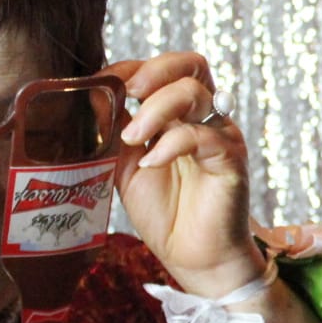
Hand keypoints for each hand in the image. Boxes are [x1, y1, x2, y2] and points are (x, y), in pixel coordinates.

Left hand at [106, 52, 262, 296]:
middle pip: (191, 65)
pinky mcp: (231, 160)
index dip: (135, 67)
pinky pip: (203, 136)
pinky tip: (152, 162)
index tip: (105, 82)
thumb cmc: (164, 213)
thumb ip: (114, 134)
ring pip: (196, 93)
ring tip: (132, 138)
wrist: (193, 257)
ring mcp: (221, 136)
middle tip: (128, 90)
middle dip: (155, 70)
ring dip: (156, 108)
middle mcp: (205, 118)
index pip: (167, 69)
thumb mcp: (125, 166)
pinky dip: (171, 144)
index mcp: (181, 114)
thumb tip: (90, 102)